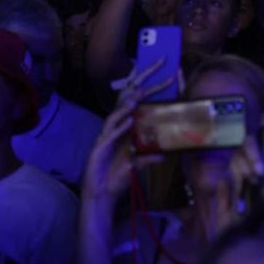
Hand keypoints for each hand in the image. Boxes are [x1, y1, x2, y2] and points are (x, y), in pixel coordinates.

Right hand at [84, 58, 169, 208]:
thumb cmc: (116, 178)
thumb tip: (164, 155)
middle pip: (124, 103)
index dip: (147, 90)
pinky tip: (129, 121)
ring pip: (114, 117)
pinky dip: (119, 128)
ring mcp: (104, 139)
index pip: (135, 106)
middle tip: (153, 69)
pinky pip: (109, 136)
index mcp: (121, 131)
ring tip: (138, 96)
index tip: (166, 76)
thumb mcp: (137, 166)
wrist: (100, 195)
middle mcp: (112, 131)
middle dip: (138, 85)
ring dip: (126, 107)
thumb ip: (148, 158)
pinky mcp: (98, 150)